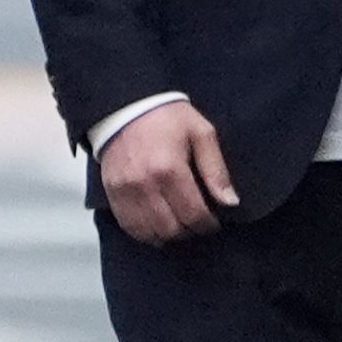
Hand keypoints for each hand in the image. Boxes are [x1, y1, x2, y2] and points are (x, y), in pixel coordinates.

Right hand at [97, 100, 236, 245]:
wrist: (126, 106)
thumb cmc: (168, 117)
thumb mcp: (201, 133)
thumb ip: (216, 170)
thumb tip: (230, 202)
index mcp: (170, 169)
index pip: (193, 214)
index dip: (208, 225)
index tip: (214, 223)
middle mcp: (145, 185)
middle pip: (172, 228)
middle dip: (190, 231)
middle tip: (198, 224)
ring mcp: (125, 191)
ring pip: (149, 233)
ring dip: (168, 236)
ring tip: (180, 227)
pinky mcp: (111, 193)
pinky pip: (129, 226)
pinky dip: (145, 234)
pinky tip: (158, 229)